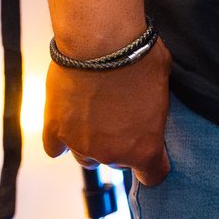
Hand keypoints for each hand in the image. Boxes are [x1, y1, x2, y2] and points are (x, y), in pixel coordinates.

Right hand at [42, 39, 172, 185]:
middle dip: (121, 144)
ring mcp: (81, 145)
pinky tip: (68, 124)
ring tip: (95, 116)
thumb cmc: (140, 58)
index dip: (153, 164)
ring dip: (92, 143)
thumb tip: (149, 105)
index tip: (151, 151)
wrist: (101, 42)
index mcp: (144, 148)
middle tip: (121, 117)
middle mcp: (111, 154)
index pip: (153, 176)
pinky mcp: (55, 130)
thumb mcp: (163, 84)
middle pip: (117, 163)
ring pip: (86, 158)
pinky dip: (61, 139)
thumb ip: (155, 108)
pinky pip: (55, 148)